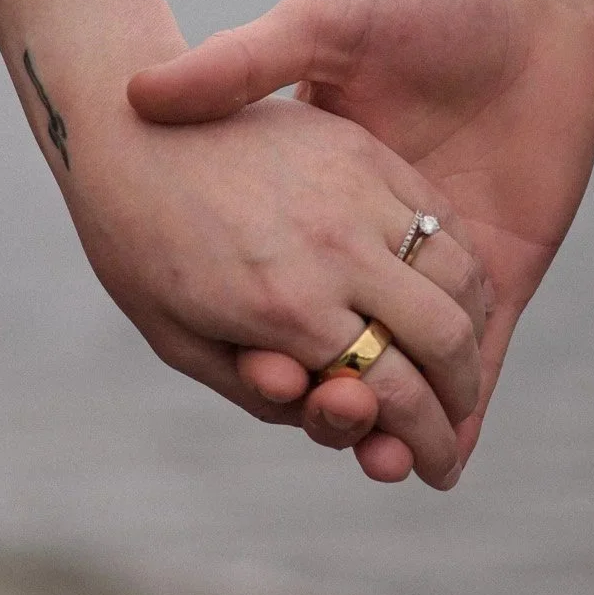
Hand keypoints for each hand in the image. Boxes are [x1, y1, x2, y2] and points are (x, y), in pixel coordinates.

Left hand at [48, 84, 486, 488]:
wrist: (122, 125)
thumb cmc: (137, 245)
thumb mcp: (179, 340)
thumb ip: (263, 390)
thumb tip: (343, 410)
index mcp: (286, 308)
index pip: (394, 394)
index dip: (426, 444)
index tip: (436, 469)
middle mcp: (335, 248)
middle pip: (445, 339)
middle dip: (462, 396)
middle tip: (454, 423)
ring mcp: (356, 190)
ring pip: (459, 274)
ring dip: (471, 330)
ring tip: (458, 361)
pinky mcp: (363, 149)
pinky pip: (441, 214)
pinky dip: (461, 265)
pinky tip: (449, 292)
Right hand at [128, 0, 593, 481]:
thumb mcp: (316, 21)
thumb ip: (240, 59)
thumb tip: (145, 88)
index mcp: (327, 195)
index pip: (294, 290)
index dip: (273, 341)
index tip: (255, 369)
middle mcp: (375, 238)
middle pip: (353, 344)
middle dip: (341, 400)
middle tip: (327, 424)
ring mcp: (442, 258)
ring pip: (414, 368)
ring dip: (400, 427)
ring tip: (385, 462)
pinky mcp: (510, 266)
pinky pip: (487, 358)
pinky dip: (470, 413)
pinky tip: (447, 457)